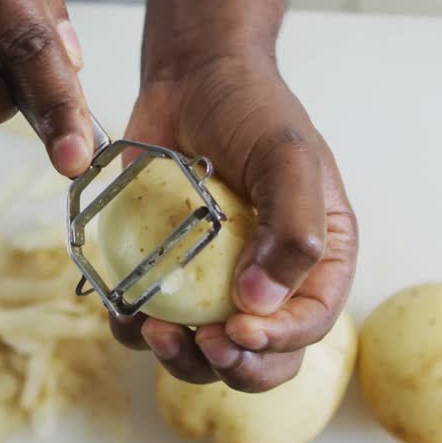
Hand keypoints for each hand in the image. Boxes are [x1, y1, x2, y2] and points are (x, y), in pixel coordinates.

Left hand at [108, 53, 357, 391]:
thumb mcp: (287, 157)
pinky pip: (151, 323)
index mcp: (316, 260)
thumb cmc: (252, 110)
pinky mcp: (165, 275)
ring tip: (155, 329)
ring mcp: (213, 283)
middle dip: (230, 365)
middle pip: (260, 358)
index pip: (308, 324)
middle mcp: (269, 281)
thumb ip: (293, 229)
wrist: (192, 77)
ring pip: (202, 354)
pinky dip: (135, 328)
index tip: (237, 330)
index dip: (276, 342)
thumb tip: (261, 305)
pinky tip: (125, 310)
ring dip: (179, 357)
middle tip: (201, 343)